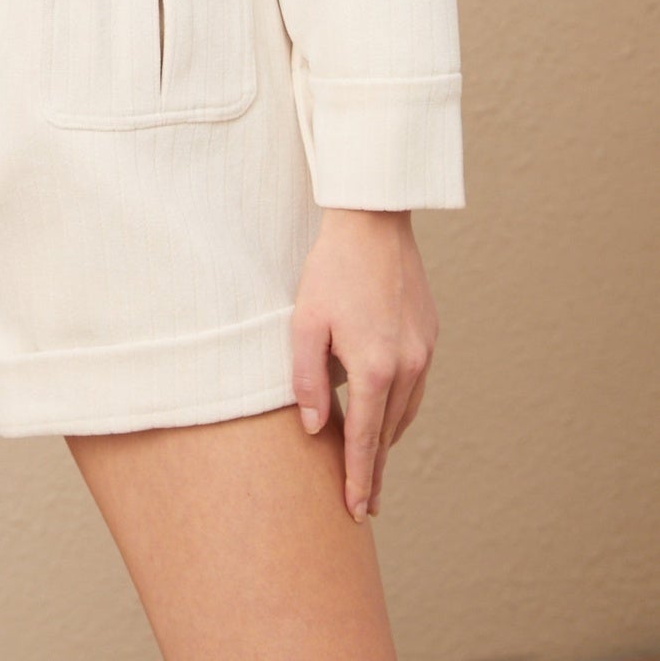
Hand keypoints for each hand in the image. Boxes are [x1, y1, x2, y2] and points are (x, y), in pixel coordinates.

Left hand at [290, 207, 438, 521]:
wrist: (374, 223)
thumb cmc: (332, 269)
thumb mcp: (304, 323)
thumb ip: (307, 379)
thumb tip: (313, 427)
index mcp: (373, 368)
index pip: (363, 439)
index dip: (357, 478)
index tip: (355, 511)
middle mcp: (406, 366)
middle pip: (388, 433)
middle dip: (374, 470)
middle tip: (364, 504)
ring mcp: (423, 351)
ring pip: (405, 413)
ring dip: (387, 440)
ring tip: (370, 464)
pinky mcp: (428, 336)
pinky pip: (415, 387)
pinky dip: (399, 408)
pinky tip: (385, 413)